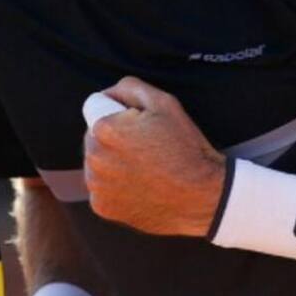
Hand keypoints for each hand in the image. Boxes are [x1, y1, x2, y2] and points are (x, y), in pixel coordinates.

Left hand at [83, 76, 225, 235]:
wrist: (202, 196)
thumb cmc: (186, 147)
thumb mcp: (165, 103)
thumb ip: (129, 87)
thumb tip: (107, 94)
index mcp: (104, 130)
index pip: (94, 108)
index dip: (118, 113)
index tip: (138, 126)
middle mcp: (93, 159)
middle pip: (94, 137)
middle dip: (112, 138)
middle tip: (145, 149)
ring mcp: (96, 186)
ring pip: (96, 163)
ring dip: (111, 163)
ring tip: (144, 169)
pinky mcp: (102, 207)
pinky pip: (101, 189)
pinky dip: (115, 188)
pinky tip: (140, 187)